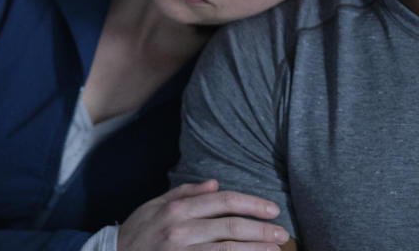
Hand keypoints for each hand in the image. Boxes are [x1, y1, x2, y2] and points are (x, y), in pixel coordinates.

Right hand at [117, 179, 289, 250]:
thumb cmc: (136, 233)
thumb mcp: (155, 205)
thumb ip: (185, 193)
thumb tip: (215, 184)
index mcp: (177, 209)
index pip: (223, 202)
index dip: (251, 204)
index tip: (272, 209)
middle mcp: (181, 231)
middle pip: (231, 227)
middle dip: (261, 230)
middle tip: (282, 233)